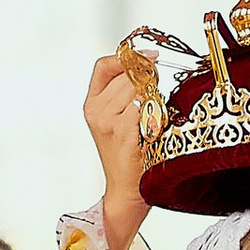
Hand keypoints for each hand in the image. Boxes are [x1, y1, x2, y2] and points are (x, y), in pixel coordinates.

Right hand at [83, 52, 151, 249]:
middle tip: (158, 93)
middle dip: (148, 79)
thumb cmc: (126, 155)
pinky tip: (156, 126)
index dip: (127, 58)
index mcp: (91, 105)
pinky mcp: (126, 134)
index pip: (104, 66)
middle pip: (128, 75)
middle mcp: (97, 112)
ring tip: (155, 115)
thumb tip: (150, 63)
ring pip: (139, 90)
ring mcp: (110, 123)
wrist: (126, 191)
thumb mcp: (115, 120)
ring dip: (153, 97)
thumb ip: (123, 92)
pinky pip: (146, 108)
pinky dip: (156, 113)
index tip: (148, 58)